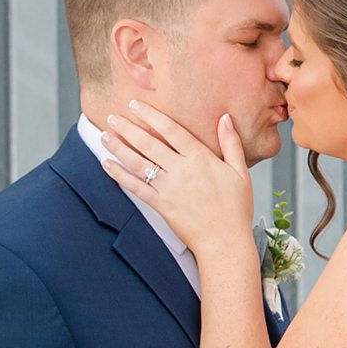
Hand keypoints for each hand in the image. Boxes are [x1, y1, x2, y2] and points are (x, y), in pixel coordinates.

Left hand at [94, 98, 256, 261]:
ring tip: (105, 136)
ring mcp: (168, 188)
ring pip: (138, 162)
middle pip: (148, 143)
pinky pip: (135, 187)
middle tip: (113, 116)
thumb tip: (226, 118)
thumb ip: (232, 143)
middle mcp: (181, 170)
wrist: (225, 242)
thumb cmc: (235, 210)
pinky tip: (107, 165)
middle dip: (128, 128)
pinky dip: (119, 175)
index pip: (171, 129)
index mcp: (200, 159)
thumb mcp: (241, 172)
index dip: (151, 115)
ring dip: (118, 148)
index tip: (136, 105)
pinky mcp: (160, 205)